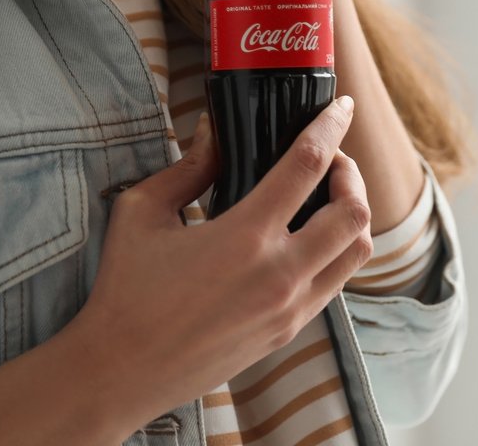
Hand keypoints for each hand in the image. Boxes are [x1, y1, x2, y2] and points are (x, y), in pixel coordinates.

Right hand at [63, 98, 372, 431]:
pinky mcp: (287, 333)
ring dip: (353, 215)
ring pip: (356, 253)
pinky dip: (336, 252)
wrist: (121, 371)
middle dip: (352, 174)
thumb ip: (188, 166)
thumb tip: (214, 129)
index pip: (309, 166)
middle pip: (353, 212)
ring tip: (329, 196)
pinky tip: (310, 238)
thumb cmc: (125, 288)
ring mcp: (289, 309)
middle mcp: (280, 274)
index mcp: (245, 236)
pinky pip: (334, 284)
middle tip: (332, 158)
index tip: (341, 106)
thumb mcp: (143, 211)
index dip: (331, 127)